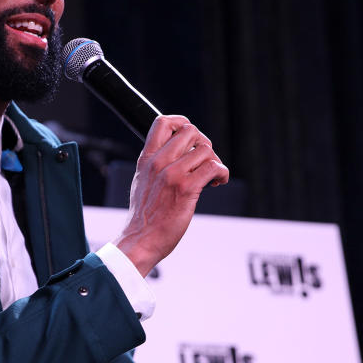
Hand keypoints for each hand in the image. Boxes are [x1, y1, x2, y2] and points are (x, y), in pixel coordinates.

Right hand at [115, 115, 228, 276]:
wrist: (140, 240)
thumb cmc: (144, 218)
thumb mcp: (142, 182)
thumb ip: (157, 166)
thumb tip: (179, 155)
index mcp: (146, 159)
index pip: (163, 123)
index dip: (182, 124)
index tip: (191, 140)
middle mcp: (159, 163)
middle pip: (190, 131)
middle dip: (203, 144)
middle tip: (204, 161)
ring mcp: (172, 175)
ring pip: (205, 149)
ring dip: (215, 161)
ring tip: (212, 177)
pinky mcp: (186, 189)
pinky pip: (213, 167)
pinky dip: (222, 173)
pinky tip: (217, 183)